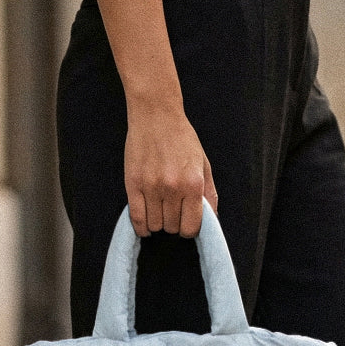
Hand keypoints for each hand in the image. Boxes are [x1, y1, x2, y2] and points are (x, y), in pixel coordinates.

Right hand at [124, 96, 218, 237]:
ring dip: (158, 223)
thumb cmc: (182, 138)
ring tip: (160, 212)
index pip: (191, 226)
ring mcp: (151, 187)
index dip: (189, 229)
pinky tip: (146, 225)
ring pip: (155, 225)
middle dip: (174, 224)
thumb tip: (212, 218)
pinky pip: (136, 218)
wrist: (156, 116)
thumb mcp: (204, 164)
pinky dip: (142, 227)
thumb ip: (209, 193)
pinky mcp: (133, 184)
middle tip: (173, 212)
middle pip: (172, 227)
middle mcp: (172, 188)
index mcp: (193, 184)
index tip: (187, 223)